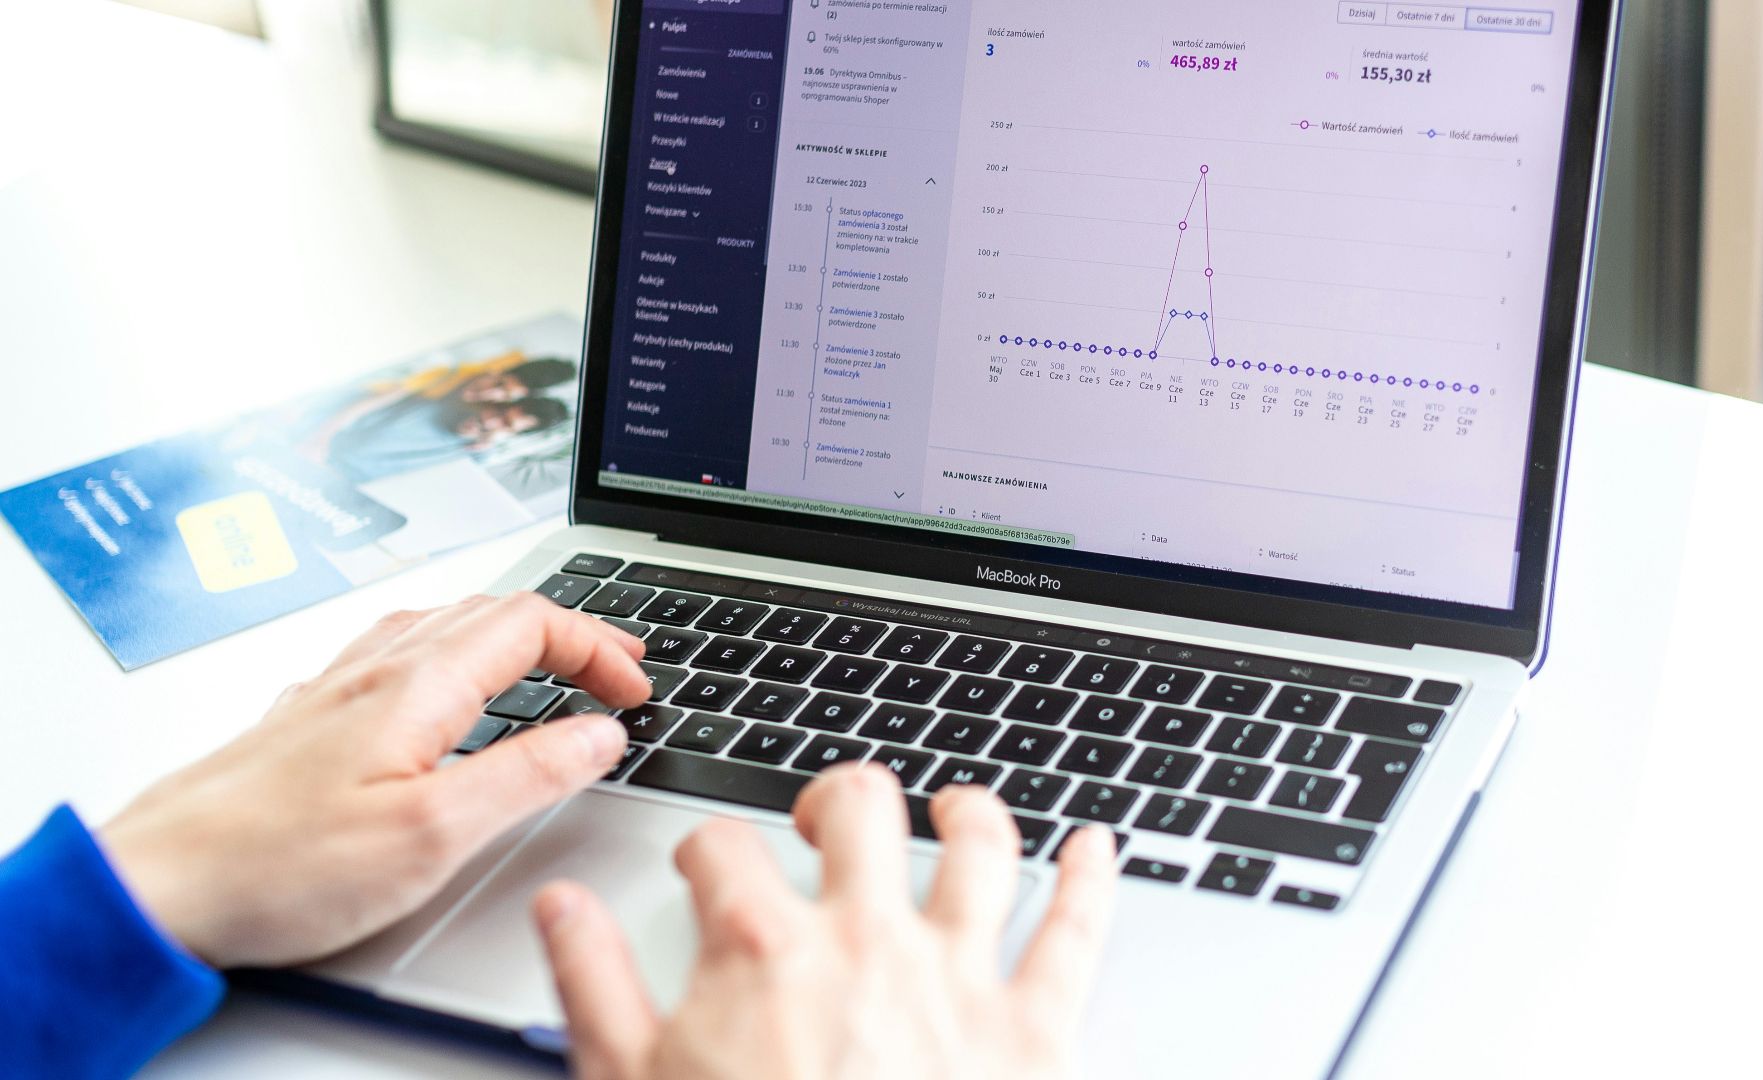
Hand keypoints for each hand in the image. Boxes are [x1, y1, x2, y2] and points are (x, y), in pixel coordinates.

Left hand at [98, 593, 648, 968]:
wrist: (157, 886)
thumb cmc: (276, 867)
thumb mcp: (432, 833)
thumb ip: (527, 776)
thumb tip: (598, 734)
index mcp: (416, 686)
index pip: (533, 623)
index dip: (600, 647)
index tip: (634, 690)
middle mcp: (374, 671)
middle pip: (492, 611)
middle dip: (569, 631)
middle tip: (616, 667)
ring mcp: (336, 690)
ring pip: (441, 624)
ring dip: (511, 634)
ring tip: (548, 663)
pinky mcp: (308, 719)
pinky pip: (395, 652)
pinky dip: (451, 653)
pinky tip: (440, 685)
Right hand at [533, 766, 1118, 1079]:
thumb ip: (595, 986)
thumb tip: (565, 908)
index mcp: (764, 949)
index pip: (723, 847)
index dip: (706, 848)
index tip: (706, 867)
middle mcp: (867, 939)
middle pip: (862, 807)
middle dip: (838, 798)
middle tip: (828, 821)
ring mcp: (959, 976)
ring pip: (978, 845)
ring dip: (968, 813)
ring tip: (956, 810)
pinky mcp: (1036, 1029)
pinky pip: (1076, 932)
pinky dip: (1092, 880)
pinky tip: (1094, 849)